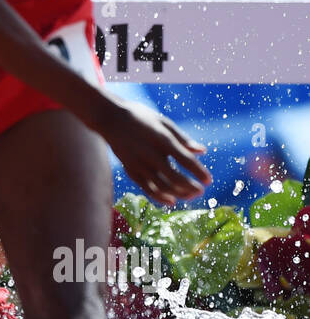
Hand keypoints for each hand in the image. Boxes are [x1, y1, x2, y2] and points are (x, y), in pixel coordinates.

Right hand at [96, 100, 211, 206]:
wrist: (110, 119)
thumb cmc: (141, 118)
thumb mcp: (164, 123)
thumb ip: (183, 139)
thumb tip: (202, 152)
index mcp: (162, 140)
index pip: (185, 160)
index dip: (198, 172)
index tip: (209, 180)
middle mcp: (151, 155)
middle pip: (174, 177)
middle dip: (190, 187)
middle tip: (201, 191)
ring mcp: (139, 164)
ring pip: (161, 186)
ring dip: (177, 193)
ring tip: (190, 196)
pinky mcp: (130, 170)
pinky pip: (146, 188)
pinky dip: (159, 196)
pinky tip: (171, 201)